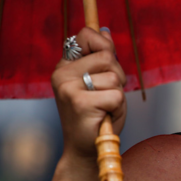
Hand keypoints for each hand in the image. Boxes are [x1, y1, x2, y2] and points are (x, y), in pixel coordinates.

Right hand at [52, 27, 126, 160]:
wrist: (85, 150)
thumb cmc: (97, 116)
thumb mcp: (101, 83)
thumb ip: (102, 59)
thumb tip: (105, 30)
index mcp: (65, 66)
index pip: (87, 35)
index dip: (105, 46)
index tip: (107, 65)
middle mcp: (62, 74)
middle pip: (107, 56)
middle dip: (118, 76)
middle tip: (108, 95)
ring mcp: (68, 88)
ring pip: (114, 77)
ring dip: (118, 94)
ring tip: (105, 108)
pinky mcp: (80, 102)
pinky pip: (116, 95)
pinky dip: (118, 107)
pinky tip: (106, 116)